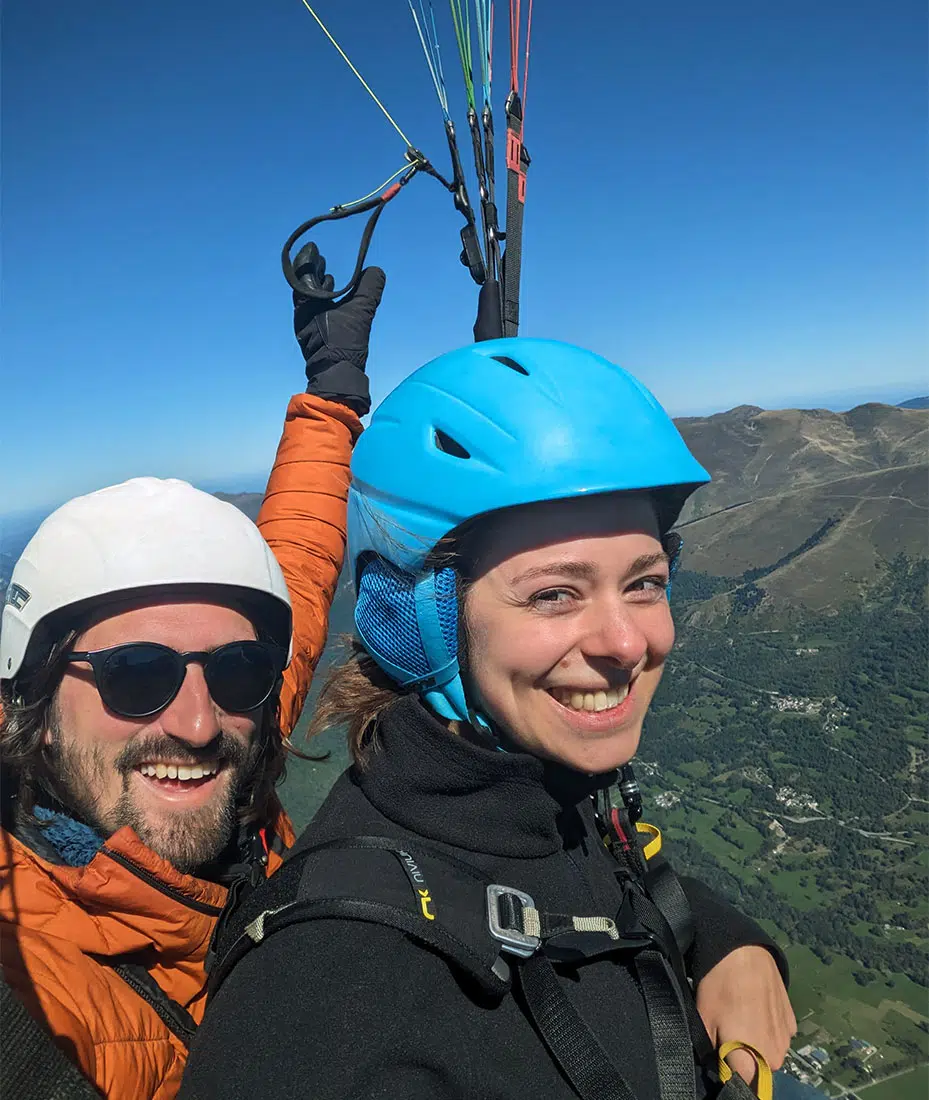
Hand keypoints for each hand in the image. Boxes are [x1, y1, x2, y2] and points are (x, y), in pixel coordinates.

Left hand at [293, 242, 385, 415]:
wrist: (337, 375)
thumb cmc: (343, 343)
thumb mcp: (360, 311)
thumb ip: (369, 288)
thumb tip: (376, 271)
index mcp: (305, 305)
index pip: (302, 274)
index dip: (308, 260)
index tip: (313, 248)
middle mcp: (302, 315)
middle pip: (304, 287)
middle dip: (312, 272)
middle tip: (320, 259)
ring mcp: (309, 327)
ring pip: (310, 301)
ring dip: (319, 287)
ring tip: (330, 277)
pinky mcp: (318, 337)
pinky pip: (318, 313)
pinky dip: (325, 302)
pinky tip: (336, 303)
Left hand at [695, 945, 796, 1083]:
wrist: (744, 951)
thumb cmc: (719, 985)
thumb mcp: (704, 1019)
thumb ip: (711, 1053)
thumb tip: (717, 1067)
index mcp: (751, 1061)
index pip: (745, 1088)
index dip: (730, 1077)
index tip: (721, 1062)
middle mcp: (774, 1057)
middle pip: (756, 1073)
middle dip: (741, 1061)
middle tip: (726, 1034)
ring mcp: (786, 1040)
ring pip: (768, 1055)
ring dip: (756, 1045)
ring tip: (740, 1017)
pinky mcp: (792, 1023)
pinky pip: (778, 1038)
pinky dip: (767, 1030)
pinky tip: (754, 1008)